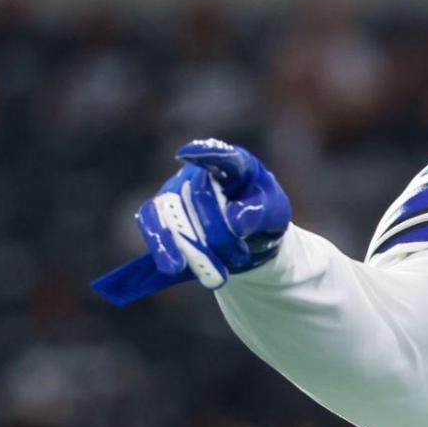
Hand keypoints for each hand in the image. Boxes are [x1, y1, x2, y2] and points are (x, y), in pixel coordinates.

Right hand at [135, 139, 291, 290]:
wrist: (249, 238)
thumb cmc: (263, 214)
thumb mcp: (275, 213)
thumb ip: (261, 212)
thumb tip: (236, 222)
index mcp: (236, 165)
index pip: (223, 156)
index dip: (205, 153)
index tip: (187, 153)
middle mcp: (200, 173)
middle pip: (200, 197)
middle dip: (219, 233)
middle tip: (240, 256)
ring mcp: (177, 191)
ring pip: (171, 213)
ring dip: (188, 245)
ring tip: (205, 273)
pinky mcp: (162, 214)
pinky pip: (152, 226)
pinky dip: (161, 247)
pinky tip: (171, 267)